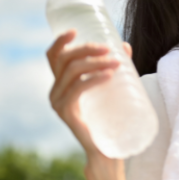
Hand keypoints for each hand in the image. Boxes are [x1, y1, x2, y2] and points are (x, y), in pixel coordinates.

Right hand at [45, 30, 132, 156]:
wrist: (106, 149)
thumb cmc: (108, 116)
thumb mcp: (109, 87)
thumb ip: (114, 67)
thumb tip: (125, 46)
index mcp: (61, 83)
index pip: (53, 57)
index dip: (61, 41)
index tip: (76, 30)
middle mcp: (55, 91)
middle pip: (65, 60)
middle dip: (87, 49)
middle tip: (110, 49)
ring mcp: (58, 102)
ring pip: (73, 72)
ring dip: (95, 62)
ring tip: (117, 63)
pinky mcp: (66, 113)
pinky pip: (78, 89)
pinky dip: (94, 79)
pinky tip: (108, 75)